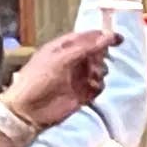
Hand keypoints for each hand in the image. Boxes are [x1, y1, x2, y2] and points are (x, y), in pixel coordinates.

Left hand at [4, 30, 119, 128]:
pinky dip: (98, 86)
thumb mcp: (61, 59)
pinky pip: (98, 87)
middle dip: (101, 56)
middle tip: (95, 63)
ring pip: (100, 69)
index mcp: (64, 47)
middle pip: (97, 52)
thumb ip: (85, 47)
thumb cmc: (38, 79)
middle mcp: (73, 60)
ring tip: (91, 78)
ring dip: (100, 72)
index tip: (118, 40)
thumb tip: (108, 36)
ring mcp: (78, 77)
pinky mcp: (82, 94)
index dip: (103, 36)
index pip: (88, 37)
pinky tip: (91, 89)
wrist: (28, 111)